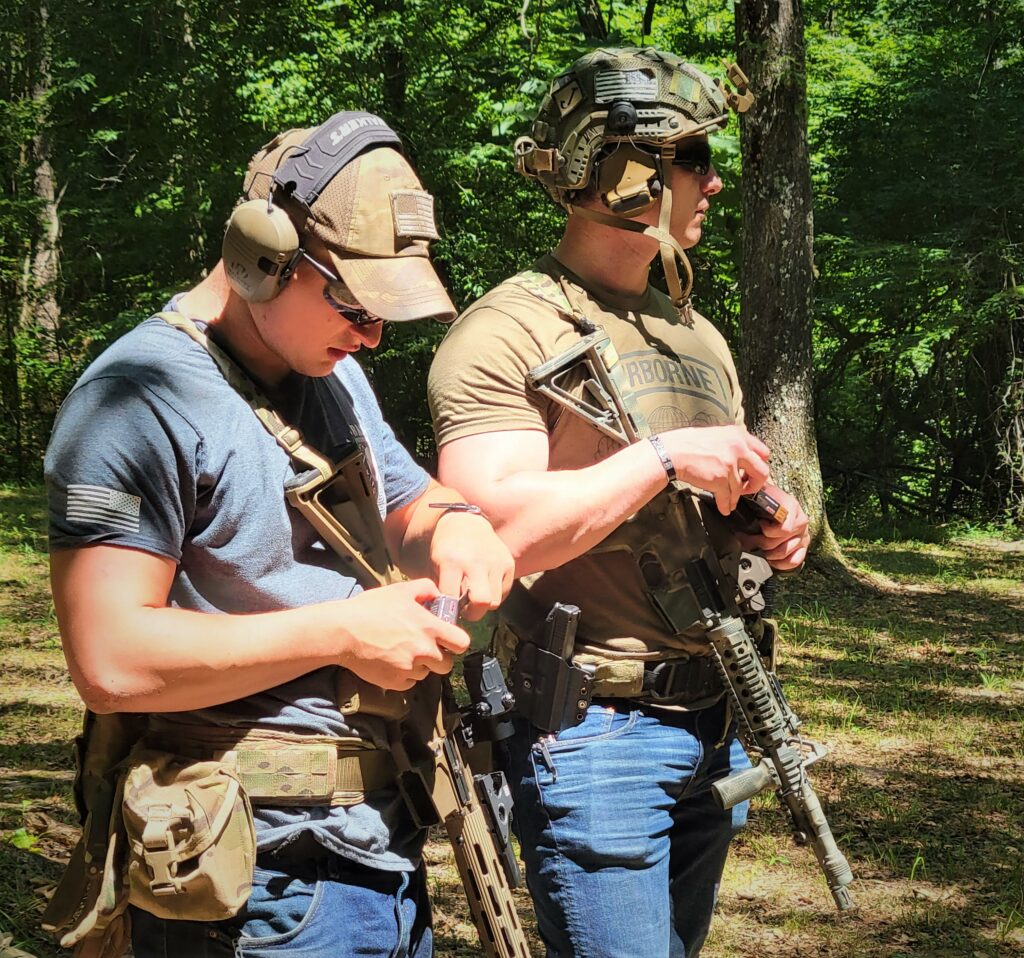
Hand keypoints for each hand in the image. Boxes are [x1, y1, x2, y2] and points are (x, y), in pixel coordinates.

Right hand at [332, 579, 470, 690]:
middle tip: (425, 646)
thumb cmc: (370, 608)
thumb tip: (439, 596)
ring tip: (403, 651)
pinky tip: (392, 660)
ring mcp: (409, 668)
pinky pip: (409, 682)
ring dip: (420, 665)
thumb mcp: (400, 590)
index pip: (462, 643)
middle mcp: (423, 651)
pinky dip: (404, 674)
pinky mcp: (395, 682)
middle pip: (447, 664)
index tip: (448, 639)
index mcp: (429, 628)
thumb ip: (426, 589)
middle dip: (439, 656)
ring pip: (427, 673)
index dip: (457, 641)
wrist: (343, 632)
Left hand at [429, 512, 515, 620]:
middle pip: (481, 602)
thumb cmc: (447, 548)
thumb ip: (441, 589)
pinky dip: (494, 594)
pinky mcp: (508, 563)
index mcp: (451, 562)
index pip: (451, 600)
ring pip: (494, 601)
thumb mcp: (435, 565)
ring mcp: (495, 562)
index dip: (448, 611)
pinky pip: (504, 592)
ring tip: (474, 596)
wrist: (466, 522)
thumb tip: (446, 617)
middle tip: (465, 610)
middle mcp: (475, 562)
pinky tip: (484, 585)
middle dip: (473, 613)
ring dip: (484, 605)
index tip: (447, 613)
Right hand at [659, 425, 770, 514]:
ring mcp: (730, 465)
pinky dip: (726, 505)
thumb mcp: (717, 434)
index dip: (760, 464)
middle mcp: (738, 448)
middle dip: (756, 483)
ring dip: (735, 497)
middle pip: (762, 471)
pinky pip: (728, 497)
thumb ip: (733, 444)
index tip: (754, 472)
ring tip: (730, 500)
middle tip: (748, 487)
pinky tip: (724, 507)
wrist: (671, 452)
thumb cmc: (687, 443)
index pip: (763, 452)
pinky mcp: (720, 480)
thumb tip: (743, 459)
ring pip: (741, 488)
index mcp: (738, 435)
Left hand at [736, 484, 809, 570]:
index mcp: (791, 507)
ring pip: (785, 553)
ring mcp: (803, 535)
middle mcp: (800, 522)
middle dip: (759, 544)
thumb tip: (738, 497)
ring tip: (756, 548)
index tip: (759, 525)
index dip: (767, 531)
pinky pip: (795, 560)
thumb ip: (751, 495)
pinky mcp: (803, 546)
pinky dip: (781, 563)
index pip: (784, 529)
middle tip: (746, 541)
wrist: (774, 499)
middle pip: (780, 543)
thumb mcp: (759, 492)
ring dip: (767, 554)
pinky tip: (771, 559)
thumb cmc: (765, 497)